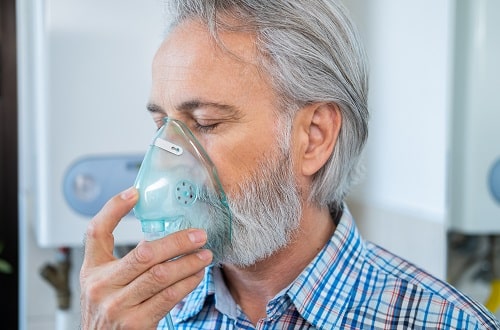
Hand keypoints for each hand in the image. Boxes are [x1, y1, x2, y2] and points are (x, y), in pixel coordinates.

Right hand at [80, 187, 212, 328]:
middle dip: (176, 242)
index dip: (113, 209)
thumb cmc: (107, 309)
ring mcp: (118, 306)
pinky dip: (187, 283)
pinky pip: (168, 297)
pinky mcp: (135, 324)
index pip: (96, 232)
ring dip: (188, 262)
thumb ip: (118, 257)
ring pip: (160, 275)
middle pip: (144, 253)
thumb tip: (147, 222)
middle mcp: (101, 287)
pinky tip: (197, 275)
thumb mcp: (103, 281)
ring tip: (205, 254)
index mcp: (92, 270)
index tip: (136, 193)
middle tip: (199, 235)